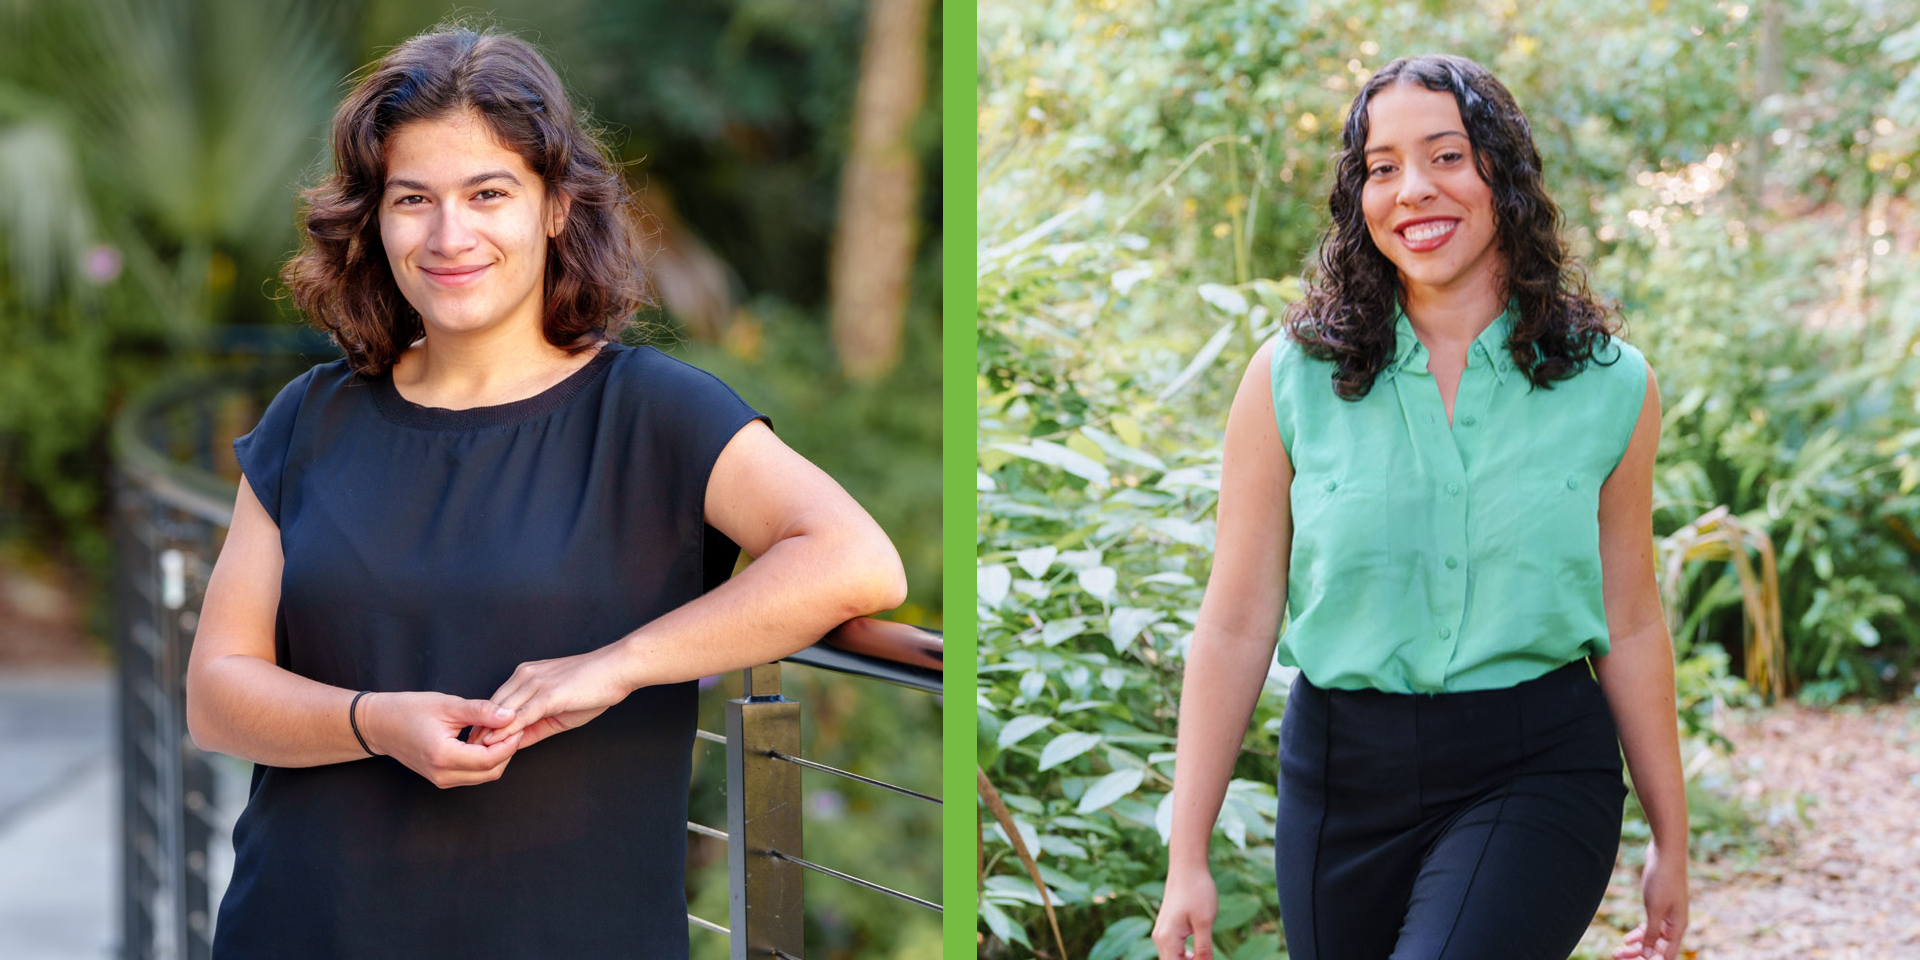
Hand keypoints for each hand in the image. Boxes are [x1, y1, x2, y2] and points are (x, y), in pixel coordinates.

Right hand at [360, 691, 524, 787]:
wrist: (379, 725)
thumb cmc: (409, 710)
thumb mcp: (448, 705)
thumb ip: (481, 712)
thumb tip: (510, 716)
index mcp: (443, 755)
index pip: (489, 759)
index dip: (509, 744)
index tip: (518, 725)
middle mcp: (442, 774)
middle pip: (490, 772)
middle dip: (507, 751)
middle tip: (514, 728)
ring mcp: (441, 780)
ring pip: (483, 776)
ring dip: (497, 757)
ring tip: (501, 732)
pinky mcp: (441, 778)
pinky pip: (472, 775)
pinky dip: (484, 761)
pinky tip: (486, 741)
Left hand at [476, 643, 635, 748]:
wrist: (618, 668)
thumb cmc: (594, 686)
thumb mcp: (559, 708)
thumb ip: (534, 724)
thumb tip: (515, 742)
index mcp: (526, 675)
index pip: (496, 702)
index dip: (485, 725)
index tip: (475, 744)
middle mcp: (525, 675)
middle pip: (492, 707)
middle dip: (480, 731)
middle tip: (467, 753)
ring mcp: (536, 683)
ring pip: (502, 713)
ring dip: (489, 735)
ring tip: (476, 754)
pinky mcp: (548, 694)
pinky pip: (521, 716)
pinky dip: (507, 732)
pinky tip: (498, 745)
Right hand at [1151, 866, 1217, 959]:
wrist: (1187, 867)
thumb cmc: (1197, 891)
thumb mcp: (1205, 922)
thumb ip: (1203, 949)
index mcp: (1167, 939)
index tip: (1206, 959)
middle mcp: (1160, 938)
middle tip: (1207, 957)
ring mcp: (1161, 933)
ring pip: (1172, 958)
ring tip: (1204, 958)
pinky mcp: (1166, 928)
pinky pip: (1173, 950)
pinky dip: (1184, 956)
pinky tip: (1198, 954)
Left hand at [1613, 838, 1688, 959]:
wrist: (1665, 853)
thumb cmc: (1663, 880)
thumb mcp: (1655, 909)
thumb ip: (1653, 934)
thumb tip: (1650, 957)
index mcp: (1678, 927)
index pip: (1667, 956)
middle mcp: (1675, 924)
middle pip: (1658, 949)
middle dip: (1639, 956)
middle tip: (1617, 956)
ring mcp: (1667, 916)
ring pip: (1653, 939)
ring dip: (1637, 947)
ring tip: (1617, 951)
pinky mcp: (1659, 907)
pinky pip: (1650, 928)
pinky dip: (1640, 935)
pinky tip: (1626, 939)